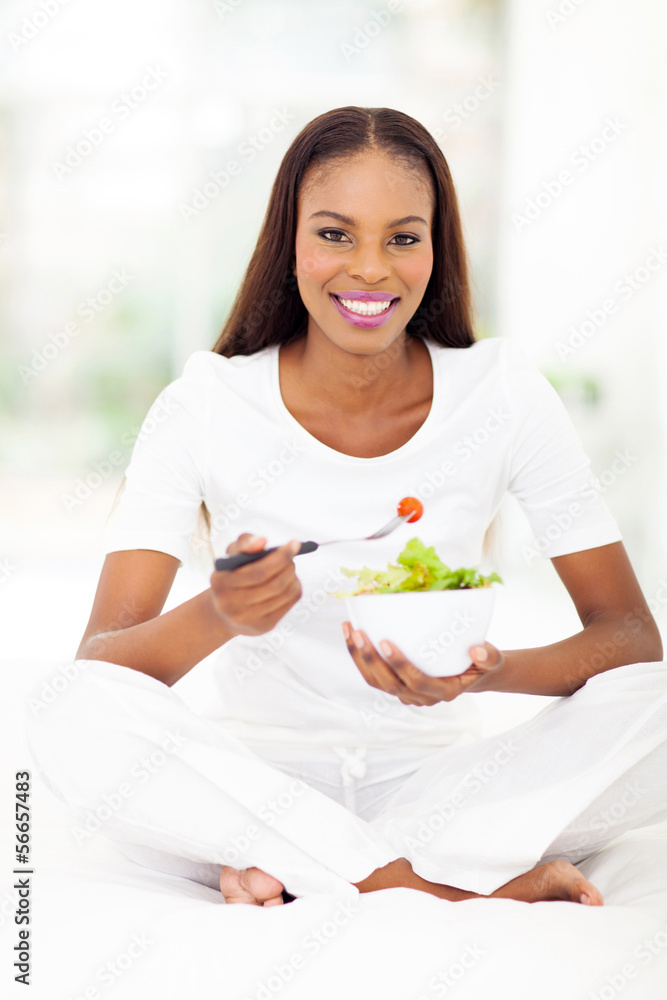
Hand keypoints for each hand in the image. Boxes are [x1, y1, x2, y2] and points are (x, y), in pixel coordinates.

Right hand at [210, 534, 301, 637]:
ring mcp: (246, 619)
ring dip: (292, 577)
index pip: (258, 572)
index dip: (280, 557)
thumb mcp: (232, 555)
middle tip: (292, 556)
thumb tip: (262, 541)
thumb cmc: (232, 574)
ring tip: (289, 568)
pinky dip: (293, 589)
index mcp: (220, 582)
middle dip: (288, 567)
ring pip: (283, 594)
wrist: (224, 611)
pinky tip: (289, 582)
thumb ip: (245, 543)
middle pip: (273, 584)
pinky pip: (286, 604)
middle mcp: (230, 604)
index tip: (295, 544)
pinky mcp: (261, 627)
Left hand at [342, 621, 504, 704]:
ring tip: (349, 629)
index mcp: (444, 691)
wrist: (472, 672)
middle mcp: (421, 697)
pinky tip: (352, 634)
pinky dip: (360, 657)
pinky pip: (373, 675)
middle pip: (389, 683)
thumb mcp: (492, 659)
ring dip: (359, 657)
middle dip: (370, 659)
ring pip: (376, 681)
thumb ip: (489, 656)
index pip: (417, 681)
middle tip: (359, 632)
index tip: (385, 641)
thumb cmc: (480, 663)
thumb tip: (477, 649)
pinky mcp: (397, 684)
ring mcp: (406, 693)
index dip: (399, 665)